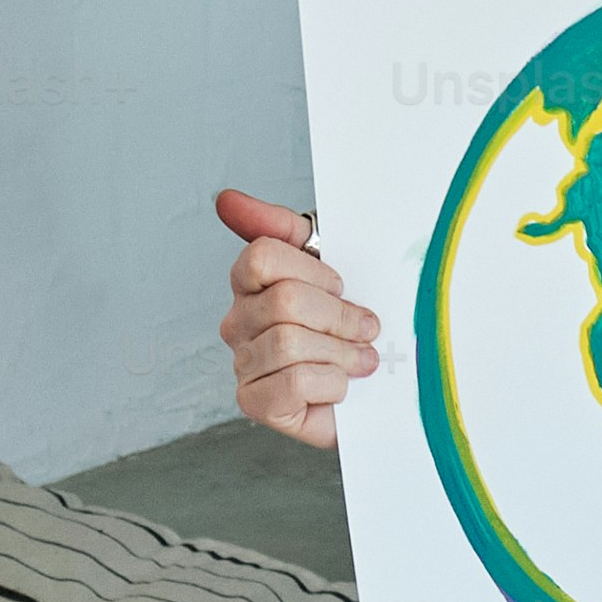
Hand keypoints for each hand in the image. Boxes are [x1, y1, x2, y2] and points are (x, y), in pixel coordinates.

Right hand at [214, 188, 371, 445]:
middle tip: (366, 329)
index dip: (315, 272)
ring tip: (361, 360)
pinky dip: (331, 384)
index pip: (262, 256)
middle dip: (339, 317)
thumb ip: (282, 226)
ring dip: (341, 353)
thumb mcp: (329, 263)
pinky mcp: (255, 402)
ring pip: (289, 342)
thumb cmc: (348, 326)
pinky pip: (294, 382)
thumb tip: (226, 199)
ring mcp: (244, 364)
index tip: (341, 286)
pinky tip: (341, 386)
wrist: (374, 390)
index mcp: (251, 283)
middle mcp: (239, 322)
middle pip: (284, 301)